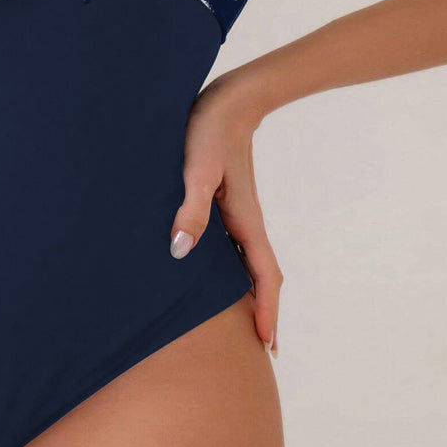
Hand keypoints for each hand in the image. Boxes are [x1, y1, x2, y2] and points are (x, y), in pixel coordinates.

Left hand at [169, 71, 282, 356]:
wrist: (227, 99)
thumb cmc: (208, 131)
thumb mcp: (196, 169)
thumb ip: (190, 207)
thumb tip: (179, 251)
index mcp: (245, 220)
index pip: (264, 276)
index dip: (266, 311)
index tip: (267, 345)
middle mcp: (246, 221)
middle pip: (260, 276)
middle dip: (262, 310)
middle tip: (259, 346)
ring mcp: (238, 211)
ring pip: (248, 261)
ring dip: (249, 290)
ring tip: (240, 319)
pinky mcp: (226, 199)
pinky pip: (234, 244)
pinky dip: (234, 268)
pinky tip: (215, 271)